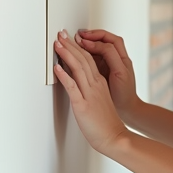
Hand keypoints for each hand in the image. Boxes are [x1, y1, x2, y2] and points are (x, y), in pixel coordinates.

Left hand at [53, 30, 127, 154]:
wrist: (115, 137)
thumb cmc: (107, 123)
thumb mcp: (101, 101)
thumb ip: (92, 90)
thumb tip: (81, 84)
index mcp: (100, 83)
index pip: (88, 59)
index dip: (77, 47)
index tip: (68, 39)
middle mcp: (95, 85)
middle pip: (83, 59)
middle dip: (70, 45)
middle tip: (60, 34)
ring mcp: (89, 94)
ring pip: (78, 68)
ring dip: (66, 54)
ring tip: (57, 44)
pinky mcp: (82, 105)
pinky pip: (72, 87)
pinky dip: (64, 75)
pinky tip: (57, 67)